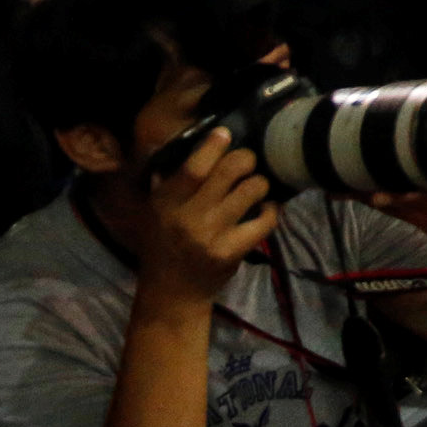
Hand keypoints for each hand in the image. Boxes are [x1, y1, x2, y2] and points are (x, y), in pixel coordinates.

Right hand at [135, 128, 279, 307]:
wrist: (171, 292)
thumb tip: (190, 141)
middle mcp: (188, 217)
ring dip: (260, 183)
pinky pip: (265, 221)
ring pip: (251, 191)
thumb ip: (169, 179)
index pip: (194, 168)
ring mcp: (212, 235)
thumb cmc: (163, 244)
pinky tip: (265, 208)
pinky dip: (271, 210)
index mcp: (166, 203)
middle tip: (247, 161)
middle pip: (230, 172)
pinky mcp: (232, 252)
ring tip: (255, 186)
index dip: (213, 146)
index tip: (225, 133)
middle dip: (246, 159)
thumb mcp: (155, 210)